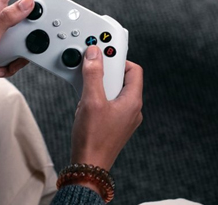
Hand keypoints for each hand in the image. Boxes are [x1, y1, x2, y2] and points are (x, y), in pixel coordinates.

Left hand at [0, 0, 53, 107]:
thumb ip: (8, 17)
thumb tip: (28, 2)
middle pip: (23, 9)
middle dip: (33, 23)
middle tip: (37, 30)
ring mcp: (1, 34)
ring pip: (24, 33)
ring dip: (24, 48)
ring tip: (12, 57)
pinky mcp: (4, 48)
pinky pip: (20, 51)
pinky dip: (15, 62)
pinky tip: (2, 67)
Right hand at [70, 46, 143, 170]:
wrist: (88, 166)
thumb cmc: (93, 139)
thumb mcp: (91, 101)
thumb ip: (93, 75)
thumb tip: (94, 54)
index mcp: (132, 101)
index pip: (133, 69)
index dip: (119, 58)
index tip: (104, 51)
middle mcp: (131, 109)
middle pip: (122, 78)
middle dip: (104, 71)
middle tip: (90, 66)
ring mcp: (123, 117)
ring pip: (113, 90)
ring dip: (98, 84)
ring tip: (84, 87)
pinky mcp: (113, 124)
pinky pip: (108, 102)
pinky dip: (96, 97)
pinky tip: (83, 101)